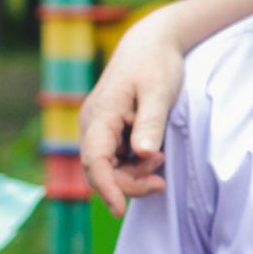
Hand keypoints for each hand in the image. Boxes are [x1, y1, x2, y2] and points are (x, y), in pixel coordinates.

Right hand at [81, 18, 182, 215]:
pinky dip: (133, 166)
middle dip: (128, 183)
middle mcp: (92, 123)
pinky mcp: (107, 130)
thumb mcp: (159, 92)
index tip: (120, 210)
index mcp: (100, 114)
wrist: (150, 43)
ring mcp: (98, 128)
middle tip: (160, 182)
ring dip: (133, 175)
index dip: (106, 187)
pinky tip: (153, 156)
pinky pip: (114, 159)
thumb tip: (144, 153)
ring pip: (108, 168)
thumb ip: (151, 122)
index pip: (94, 160)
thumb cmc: (156, 65)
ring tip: (160, 161)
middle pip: (100, 170)